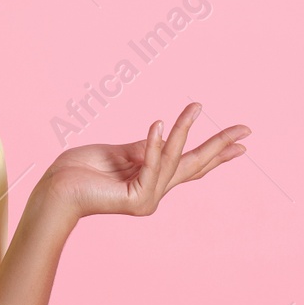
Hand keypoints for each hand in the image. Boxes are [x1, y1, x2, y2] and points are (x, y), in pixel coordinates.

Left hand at [40, 102, 249, 220]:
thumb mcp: (121, 152)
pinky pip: (152, 165)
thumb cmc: (82, 169)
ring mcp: (148, 198)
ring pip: (174, 159)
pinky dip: (155, 144)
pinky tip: (159, 123)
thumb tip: (167, 132)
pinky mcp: (137, 199)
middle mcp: (155, 192)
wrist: (57, 188)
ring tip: (195, 105)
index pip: (190, 164)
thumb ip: (146, 148)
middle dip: (220, 146)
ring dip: (184, 130)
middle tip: (246, 129)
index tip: (241, 143)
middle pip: (194, 165)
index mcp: (152, 180)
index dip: (215, 152)